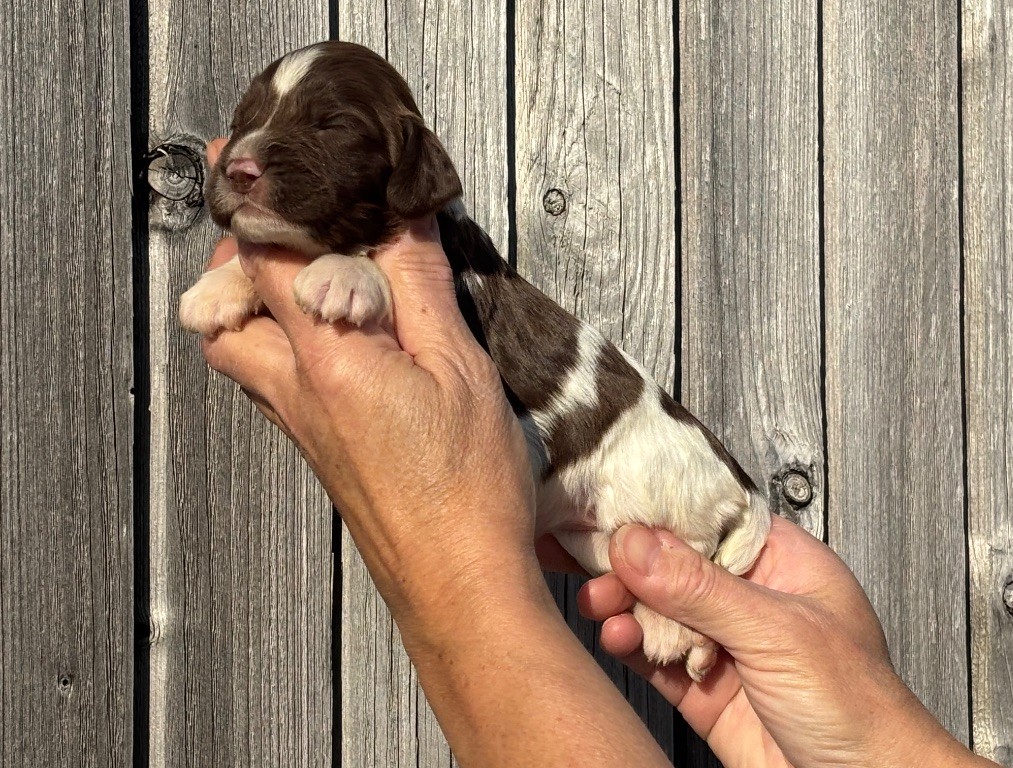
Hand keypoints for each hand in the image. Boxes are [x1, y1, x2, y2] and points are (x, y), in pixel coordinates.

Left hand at [197, 140, 673, 767]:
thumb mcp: (459, 368)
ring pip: (240, 348)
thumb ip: (419, 286)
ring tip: (307, 272)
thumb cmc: (465, 492)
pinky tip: (338, 335)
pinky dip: (283, 339)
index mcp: (327, 360)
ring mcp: (301, 425)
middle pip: (225, 309)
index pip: (266, 258)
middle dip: (241, 256)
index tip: (257, 155)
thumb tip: (399, 219)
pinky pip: (272, 378)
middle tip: (282, 222)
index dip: (261, 198)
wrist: (457, 583)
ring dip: (256, 302)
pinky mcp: (319, 447)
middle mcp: (295, 392)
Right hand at [578, 517, 994, 767]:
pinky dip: (630, 645)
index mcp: (782, 562)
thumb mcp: (778, 634)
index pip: (709, 518)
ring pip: (658, 609)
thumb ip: (701, 589)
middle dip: (630, 562)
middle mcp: (749, 597)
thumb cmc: (862, 709)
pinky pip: (655, 656)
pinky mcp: (703, 688)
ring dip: (623, 603)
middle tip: (592, 560)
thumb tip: (636, 543)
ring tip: (598, 603)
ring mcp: (725, 643)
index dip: (659, 509)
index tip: (610, 501)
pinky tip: (616, 637)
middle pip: (674, 563)